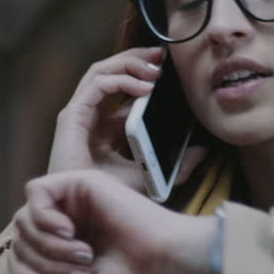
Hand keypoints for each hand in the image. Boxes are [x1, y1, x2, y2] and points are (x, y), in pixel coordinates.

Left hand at [0, 170, 215, 273]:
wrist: (162, 267)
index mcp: (63, 249)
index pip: (19, 256)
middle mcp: (65, 223)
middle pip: (18, 238)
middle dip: (40, 264)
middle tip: (79, 272)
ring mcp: (71, 202)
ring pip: (24, 218)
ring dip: (47, 246)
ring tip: (83, 255)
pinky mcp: (79, 182)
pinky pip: (36, 193)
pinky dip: (43, 217)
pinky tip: (68, 231)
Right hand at [47, 48, 205, 191]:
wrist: (82, 217)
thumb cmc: (107, 200)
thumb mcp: (149, 177)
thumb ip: (176, 166)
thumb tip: (202, 151)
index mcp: (102, 127)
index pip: (120, 89)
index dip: (142, 74)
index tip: (167, 70)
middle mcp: (88, 117)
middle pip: (109, 73)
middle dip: (135, 60)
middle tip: (162, 56)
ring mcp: (78, 116)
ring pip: (100, 72)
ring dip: (128, 64)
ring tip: (155, 69)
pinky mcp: (71, 118)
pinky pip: (96, 86)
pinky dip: (120, 80)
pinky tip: (144, 87)